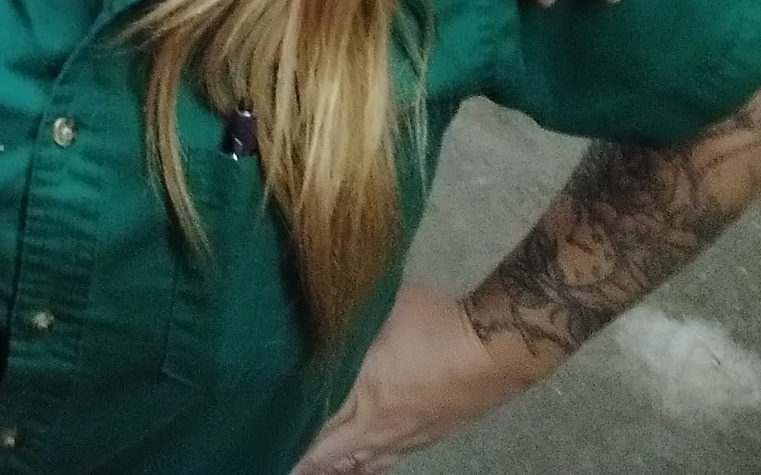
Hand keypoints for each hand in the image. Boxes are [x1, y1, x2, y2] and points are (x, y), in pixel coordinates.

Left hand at [294, 286, 527, 474]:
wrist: (492, 349)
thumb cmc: (433, 322)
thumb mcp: (382, 307)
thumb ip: (350, 317)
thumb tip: (323, 303)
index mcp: (363, 395)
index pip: (317, 425)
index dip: (292, 435)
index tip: (268, 437)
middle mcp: (379, 426)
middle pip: (335, 454)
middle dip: (308, 460)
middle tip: (285, 461)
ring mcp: (406, 438)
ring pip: (363, 463)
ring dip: (337, 467)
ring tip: (313, 470)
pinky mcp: (428, 438)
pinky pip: (387, 460)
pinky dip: (366, 465)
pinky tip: (362, 464)